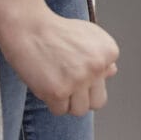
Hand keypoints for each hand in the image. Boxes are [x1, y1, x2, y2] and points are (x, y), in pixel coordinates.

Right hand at [2, 11, 119, 116]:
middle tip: (68, 85)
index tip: (74, 66)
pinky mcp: (59, 91)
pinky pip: (60, 111)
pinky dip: (52, 102)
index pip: (105, 81)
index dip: (88, 78)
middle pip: (97, 102)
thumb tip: (112, 72)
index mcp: (109, 52)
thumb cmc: (56, 31)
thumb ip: (102, 56)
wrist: (29, 28)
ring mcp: (79, 80)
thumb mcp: (88, 35)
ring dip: (68, 102)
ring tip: (57, 84)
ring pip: (80, 110)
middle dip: (83, 97)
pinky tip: (46, 85)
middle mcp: (97, 67)